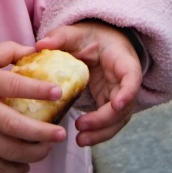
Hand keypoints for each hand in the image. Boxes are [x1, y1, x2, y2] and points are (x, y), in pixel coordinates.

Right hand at [0, 41, 66, 172]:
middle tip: (61, 133)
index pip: (13, 85)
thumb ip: (9, 51)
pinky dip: (12, 171)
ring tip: (48, 148)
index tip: (58, 92)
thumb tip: (36, 50)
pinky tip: (26, 166)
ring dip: (32, 153)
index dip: (37, 89)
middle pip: (13, 126)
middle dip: (41, 133)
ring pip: (6, 150)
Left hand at [36, 22, 141, 147]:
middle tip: (83, 126)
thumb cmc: (90, 37)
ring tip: (81, 140)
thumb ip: (60, 37)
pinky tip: (82, 138)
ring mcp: (119, 96)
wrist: (100, 44)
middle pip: (125, 106)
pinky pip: (108, 123)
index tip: (116, 104)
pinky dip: (97, 132)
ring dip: (102, 132)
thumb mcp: (76, 33)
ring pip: (118, 119)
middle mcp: (126, 82)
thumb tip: (39, 45)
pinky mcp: (109, 105)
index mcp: (123, 61)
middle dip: (105, 119)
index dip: (127, 92)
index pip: (132, 78)